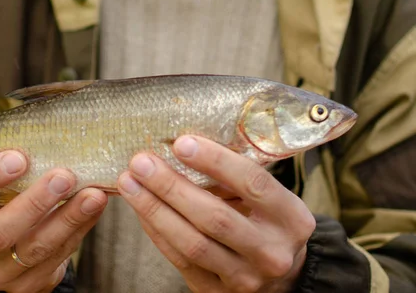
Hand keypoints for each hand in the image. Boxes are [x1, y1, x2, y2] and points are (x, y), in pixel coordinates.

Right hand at [0, 151, 107, 291]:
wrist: (2, 250)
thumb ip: (5, 164)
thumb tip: (48, 130)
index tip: (18, 157)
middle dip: (35, 203)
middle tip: (64, 176)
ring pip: (34, 249)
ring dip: (68, 219)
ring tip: (93, 194)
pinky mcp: (25, 287)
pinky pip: (56, 260)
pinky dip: (78, 231)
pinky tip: (93, 209)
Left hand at [117, 135, 315, 292]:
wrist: (280, 277)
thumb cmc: (266, 222)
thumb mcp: (269, 198)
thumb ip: (237, 175)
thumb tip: (184, 142)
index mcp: (291, 219)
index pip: (253, 184)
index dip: (216, 162)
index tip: (181, 143)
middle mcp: (272, 252)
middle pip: (215, 218)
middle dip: (171, 187)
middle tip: (141, 162)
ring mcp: (245, 278)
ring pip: (192, 243)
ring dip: (154, 210)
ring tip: (129, 183)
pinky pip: (180, 260)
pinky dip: (156, 231)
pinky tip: (140, 208)